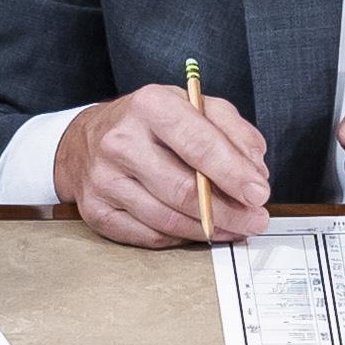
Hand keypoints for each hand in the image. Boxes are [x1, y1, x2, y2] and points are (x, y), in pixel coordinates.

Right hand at [54, 79, 276, 247]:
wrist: (85, 141)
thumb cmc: (148, 124)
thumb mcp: (190, 105)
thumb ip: (230, 128)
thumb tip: (255, 167)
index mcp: (149, 106)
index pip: (198, 143)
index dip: (233, 172)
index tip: (259, 191)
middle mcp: (121, 141)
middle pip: (184, 190)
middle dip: (229, 210)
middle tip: (255, 218)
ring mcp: (105, 180)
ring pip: (169, 220)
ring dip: (210, 229)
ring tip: (237, 227)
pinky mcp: (97, 212)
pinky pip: (150, 236)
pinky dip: (182, 238)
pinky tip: (201, 230)